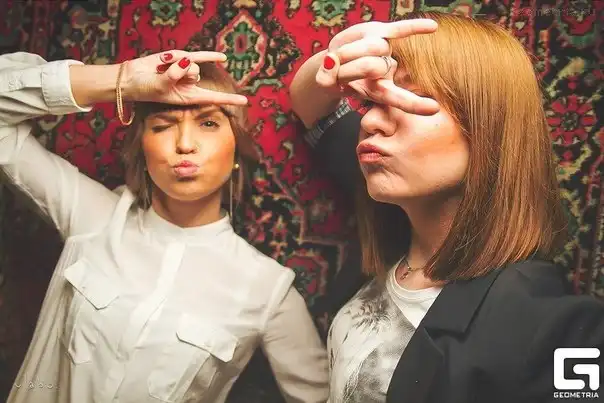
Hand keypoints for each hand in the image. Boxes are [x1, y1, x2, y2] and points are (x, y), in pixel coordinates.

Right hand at [121, 50, 247, 105]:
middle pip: (197, 74)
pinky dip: (209, 56)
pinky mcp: (180, 59)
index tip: (245, 101)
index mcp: (188, 98)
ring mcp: (186, 71)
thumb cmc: (145, 89)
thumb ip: (173, 75)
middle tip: (164, 78)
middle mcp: (190, 85)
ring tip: (161, 70)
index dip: (229, 99)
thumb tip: (187, 61)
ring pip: (192, 63)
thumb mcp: (159, 85)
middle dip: (181, 73)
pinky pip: (198, 56)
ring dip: (175, 64)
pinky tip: (223, 58)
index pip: (213, 98)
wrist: (132, 78)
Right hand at [315, 19, 438, 114]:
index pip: (396, 98)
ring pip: (373, 47)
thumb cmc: (332, 77)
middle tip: (338, 69)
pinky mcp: (379, 31)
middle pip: (370, 65)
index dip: (414, 104)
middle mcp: (384, 72)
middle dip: (350, 65)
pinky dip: (414, 27)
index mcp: (377, 92)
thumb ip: (327, 77)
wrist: (331, 63)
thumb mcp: (326, 83)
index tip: (435, 108)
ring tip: (340, 58)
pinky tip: (432, 26)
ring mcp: (382, 51)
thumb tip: (331, 61)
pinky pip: (398, 29)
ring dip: (349, 52)